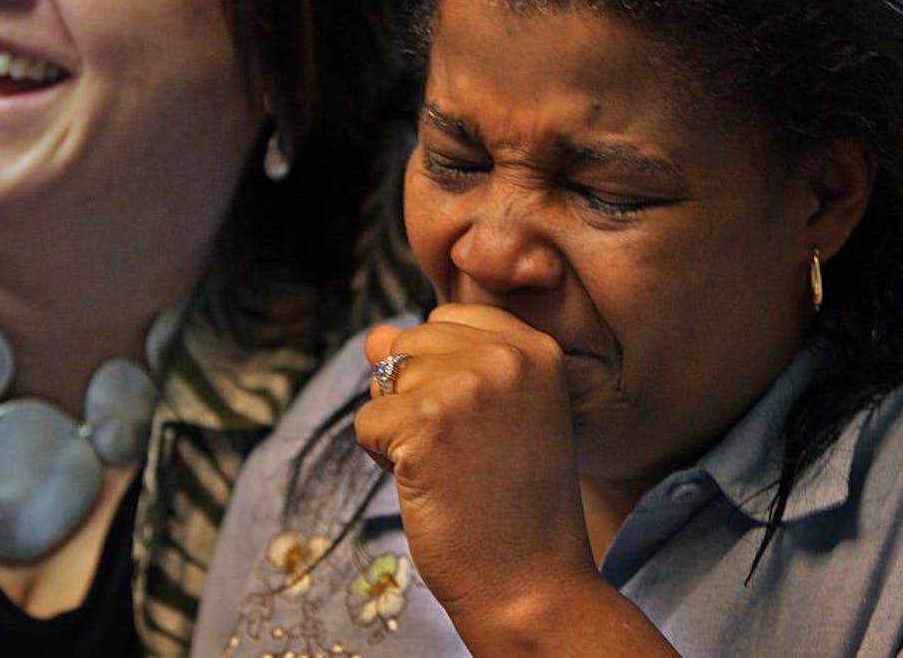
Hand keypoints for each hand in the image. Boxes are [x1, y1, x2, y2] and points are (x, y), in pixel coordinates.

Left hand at [354, 305, 602, 635]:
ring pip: (384, 380)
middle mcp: (507, 354)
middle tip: (466, 454)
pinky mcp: (426, 421)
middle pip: (412, 344)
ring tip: (450, 469)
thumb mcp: (494, 415)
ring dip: (398, 429)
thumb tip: (374, 334)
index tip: (483, 427)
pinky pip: (366, 422)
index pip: (449, 319)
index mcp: (536, 347)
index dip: (445, 374)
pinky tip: (430, 486)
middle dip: (418, 398)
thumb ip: (440, 363)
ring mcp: (467, 384)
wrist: (531, 583)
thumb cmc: (514, 505)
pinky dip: (382, 460)